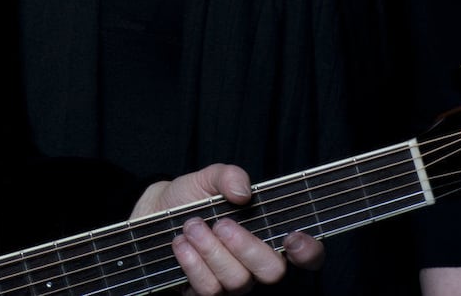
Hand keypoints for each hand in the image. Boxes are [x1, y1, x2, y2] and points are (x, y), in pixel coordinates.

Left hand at [132, 165, 322, 293]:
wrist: (151, 211)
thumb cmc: (188, 196)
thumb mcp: (207, 178)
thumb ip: (228, 176)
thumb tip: (243, 192)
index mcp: (266, 235)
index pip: (306, 254)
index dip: (309, 251)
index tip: (293, 236)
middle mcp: (253, 264)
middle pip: (272, 272)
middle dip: (247, 248)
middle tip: (221, 224)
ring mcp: (229, 282)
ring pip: (237, 282)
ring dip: (211, 251)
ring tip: (192, 226)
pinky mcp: (202, 292)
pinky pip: (208, 290)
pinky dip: (192, 262)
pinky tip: (180, 242)